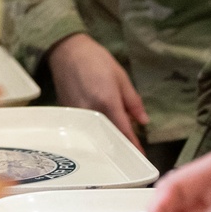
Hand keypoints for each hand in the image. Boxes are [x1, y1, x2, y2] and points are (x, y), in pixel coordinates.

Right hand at [47, 34, 148, 148]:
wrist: (67, 52)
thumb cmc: (96, 60)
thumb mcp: (121, 77)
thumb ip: (133, 101)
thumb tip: (143, 121)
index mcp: (108, 102)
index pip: (123, 132)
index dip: (133, 147)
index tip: (140, 159)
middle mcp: (92, 113)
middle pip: (109, 138)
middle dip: (120, 147)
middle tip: (130, 154)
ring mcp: (78, 116)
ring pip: (96, 136)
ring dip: (107, 142)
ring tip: (117, 146)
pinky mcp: (68, 115)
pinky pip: (84, 129)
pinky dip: (94, 133)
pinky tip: (100, 134)